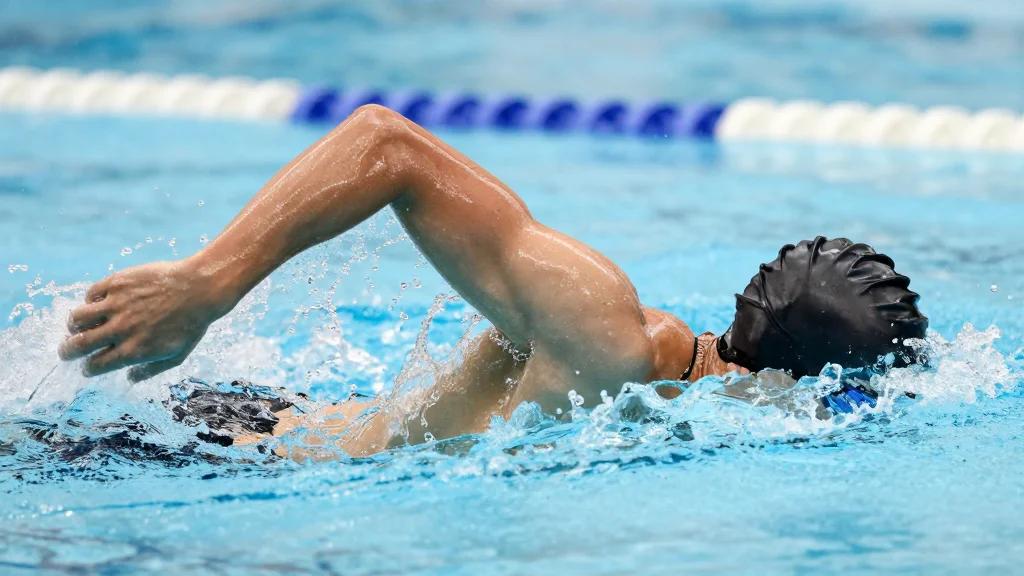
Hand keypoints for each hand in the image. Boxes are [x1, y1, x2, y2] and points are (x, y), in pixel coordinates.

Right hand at [59, 258, 230, 381]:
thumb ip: (150, 370)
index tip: (88, 366)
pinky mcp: (118, 283)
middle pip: (77, 345)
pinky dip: (89, 301)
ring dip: (73, 325)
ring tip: (77, 325)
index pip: (95, 365)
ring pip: (77, 318)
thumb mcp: (177, 355)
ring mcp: (118, 305)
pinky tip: (97, 304)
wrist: (200, 288)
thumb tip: (129, 378)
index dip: (88, 368)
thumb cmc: (191, 324)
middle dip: (67, 351)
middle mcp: (121, 329)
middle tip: (67, 350)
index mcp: (134, 350)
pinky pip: (91, 293)